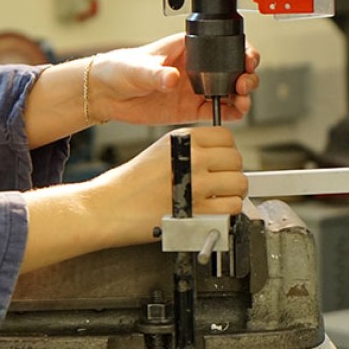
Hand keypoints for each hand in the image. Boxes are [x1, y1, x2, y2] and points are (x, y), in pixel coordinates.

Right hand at [21, 125, 246, 271]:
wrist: (108, 207)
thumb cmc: (129, 182)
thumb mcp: (161, 150)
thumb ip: (190, 149)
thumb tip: (218, 157)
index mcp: (183, 138)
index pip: (226, 136)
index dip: (226, 150)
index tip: (221, 161)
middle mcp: (192, 156)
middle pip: (236, 160)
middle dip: (231, 173)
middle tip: (220, 182)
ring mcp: (196, 183)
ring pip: (239, 184)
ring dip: (232, 193)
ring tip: (218, 198)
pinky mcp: (198, 210)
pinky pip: (231, 208)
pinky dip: (227, 212)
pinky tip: (213, 211)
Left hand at [87, 34, 259, 125]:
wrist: (105, 93)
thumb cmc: (119, 68)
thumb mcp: (137, 68)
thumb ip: (156, 74)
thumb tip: (172, 79)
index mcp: (187, 48)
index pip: (222, 45)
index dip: (241, 51)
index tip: (247, 61)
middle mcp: (196, 68)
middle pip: (233, 69)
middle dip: (246, 75)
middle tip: (244, 84)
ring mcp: (194, 89)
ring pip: (230, 91)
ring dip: (242, 96)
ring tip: (242, 101)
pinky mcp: (189, 109)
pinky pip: (217, 111)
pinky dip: (230, 114)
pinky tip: (234, 114)